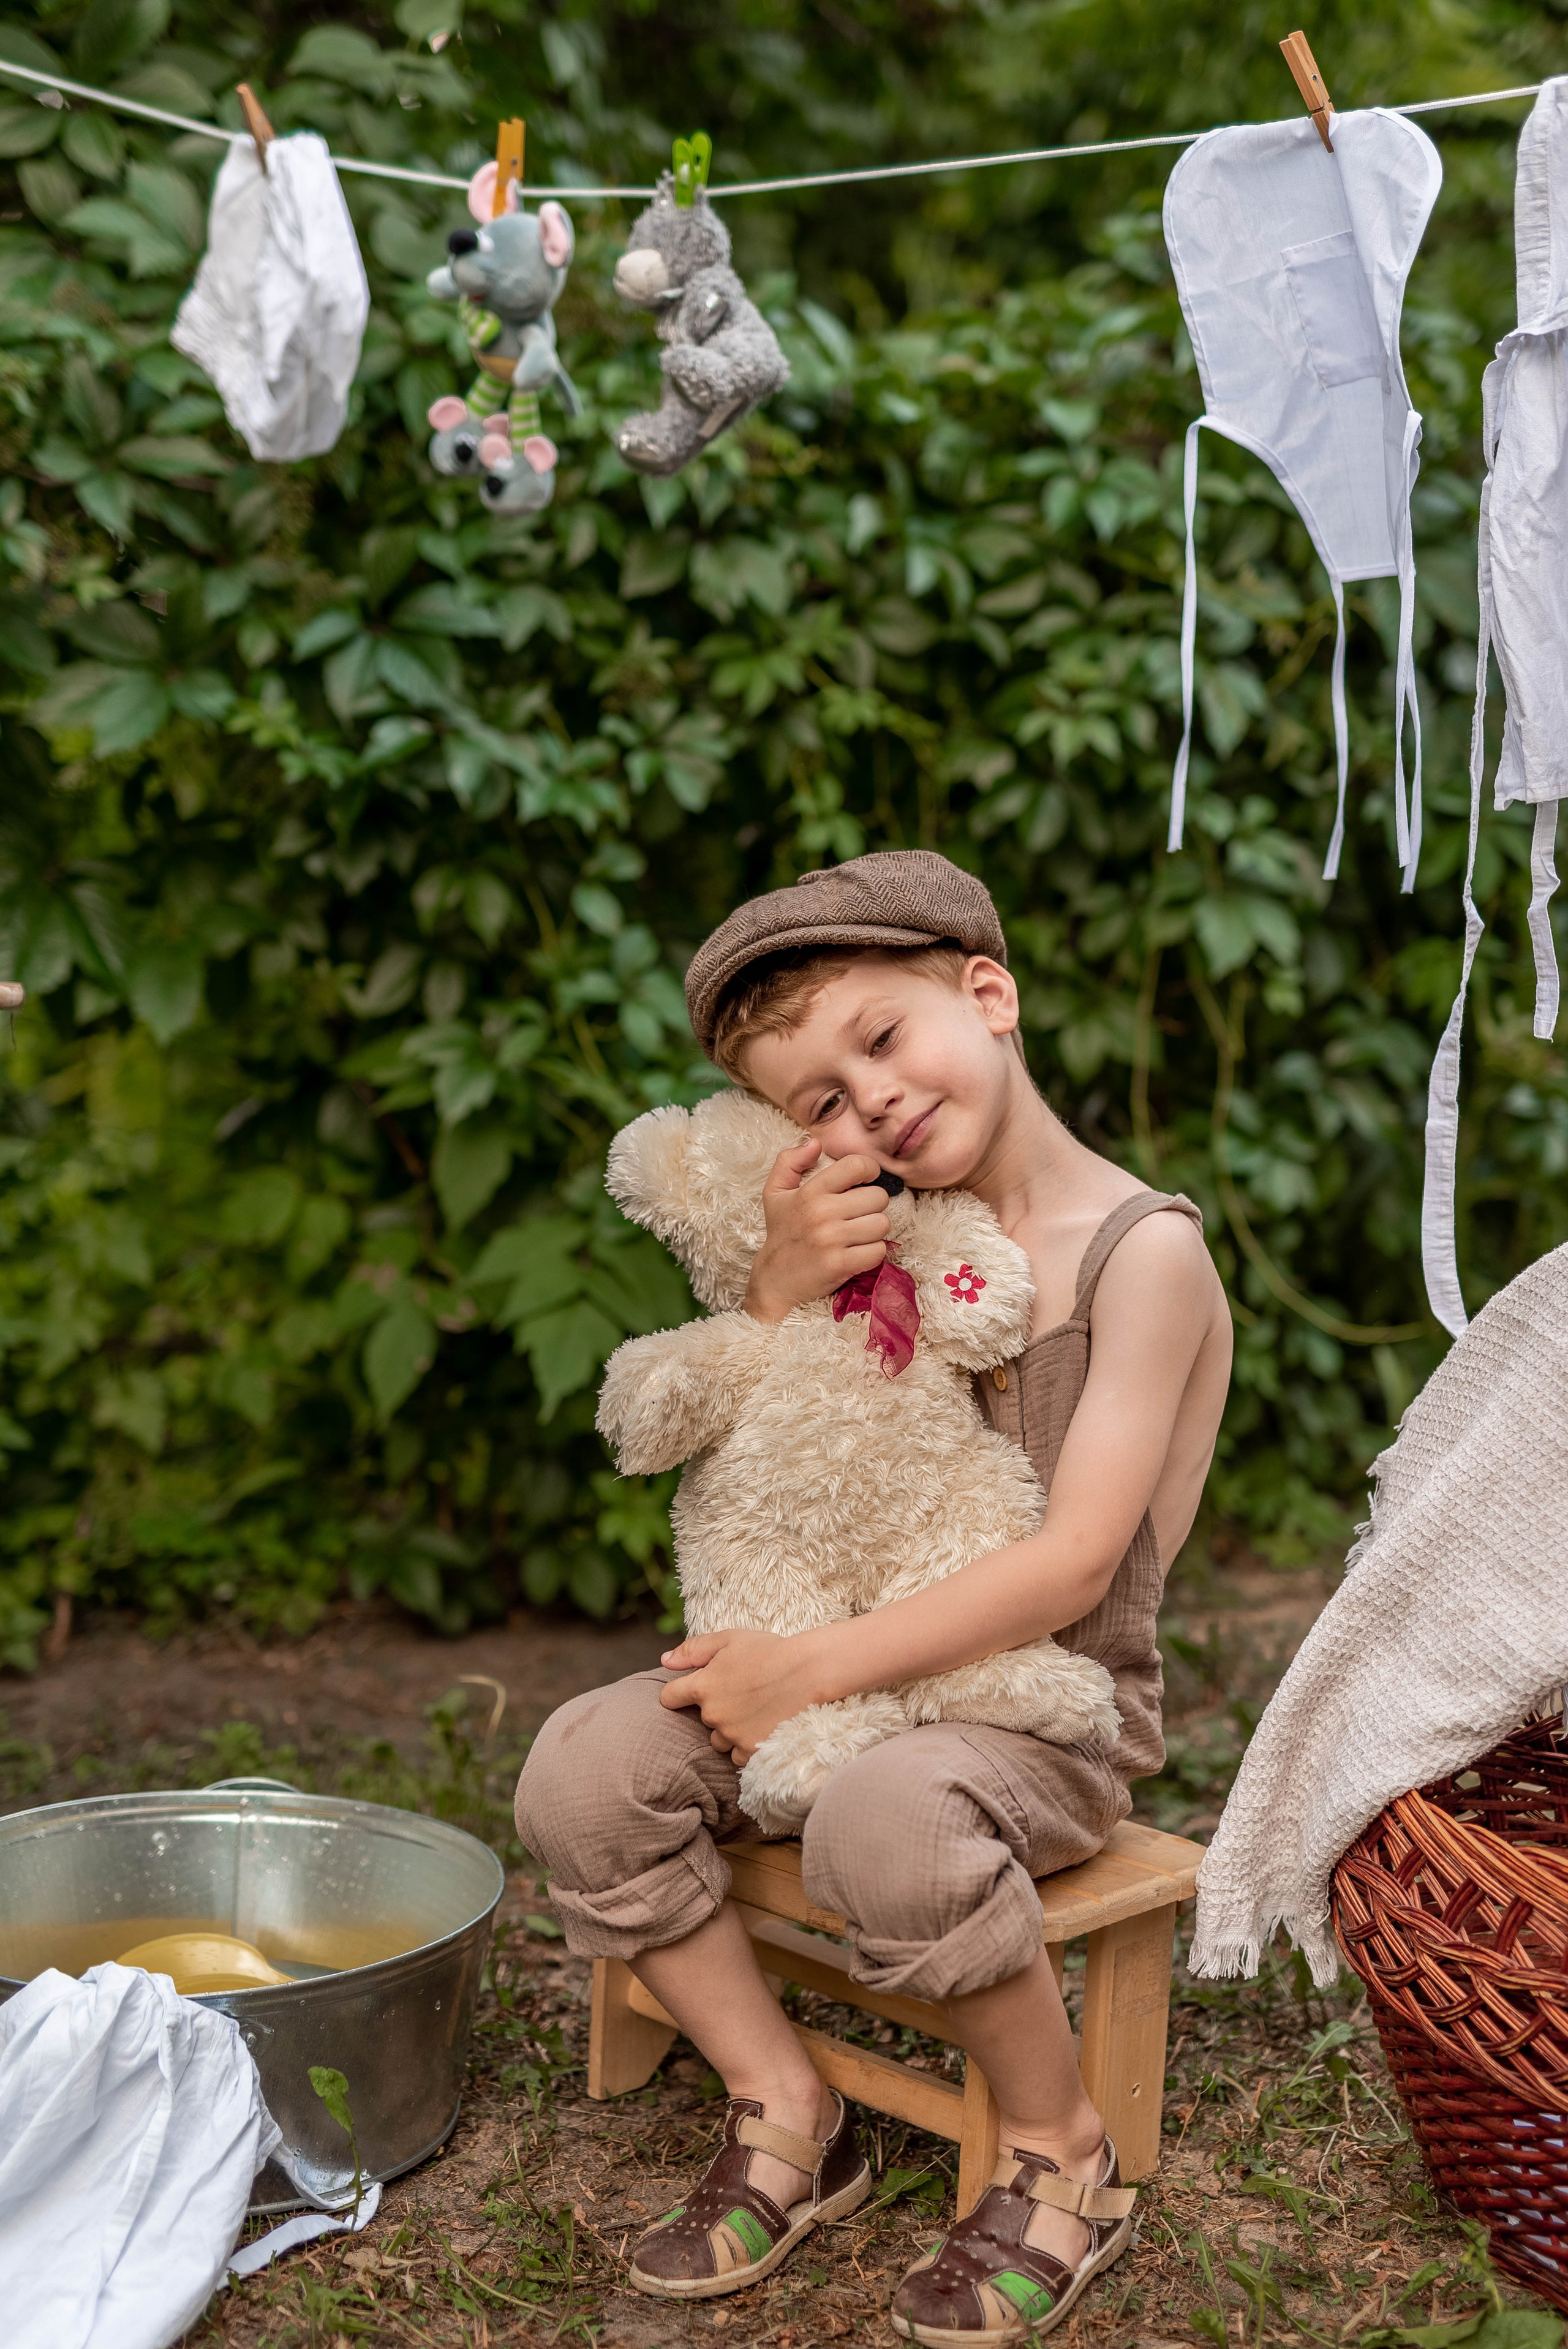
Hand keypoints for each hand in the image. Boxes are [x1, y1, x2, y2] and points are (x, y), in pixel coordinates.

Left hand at [659, 1628, 820, 1762]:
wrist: (808, 1672)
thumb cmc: (769, 1651)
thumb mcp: (728, 1639)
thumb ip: (693, 1650)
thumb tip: (664, 1660)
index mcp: (703, 1686)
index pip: (670, 1697)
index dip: (676, 1695)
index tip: (686, 1694)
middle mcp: (713, 1714)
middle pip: (703, 1719)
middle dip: (717, 1709)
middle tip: (743, 1693)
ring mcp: (732, 1734)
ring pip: (719, 1740)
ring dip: (729, 1730)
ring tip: (754, 1711)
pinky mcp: (751, 1750)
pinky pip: (738, 1755)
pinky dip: (746, 1744)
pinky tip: (762, 1726)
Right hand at [742, 1141, 888, 1323]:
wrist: (774, 1280)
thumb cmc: (781, 1233)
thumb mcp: (775, 1192)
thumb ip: (789, 1161)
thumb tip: (815, 1142)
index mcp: (811, 1192)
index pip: (856, 1166)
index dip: (869, 1170)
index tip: (865, 1180)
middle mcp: (822, 1212)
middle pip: (878, 1197)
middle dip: (873, 1206)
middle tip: (858, 1215)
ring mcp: (832, 1240)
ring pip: (882, 1224)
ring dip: (874, 1231)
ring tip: (858, 1234)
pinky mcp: (841, 1264)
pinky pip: (878, 1251)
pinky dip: (873, 1253)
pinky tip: (858, 1252)